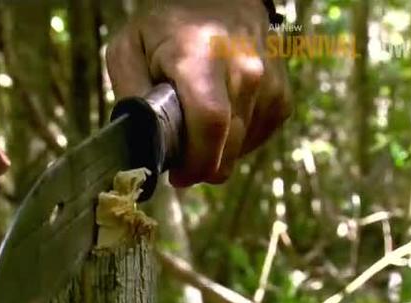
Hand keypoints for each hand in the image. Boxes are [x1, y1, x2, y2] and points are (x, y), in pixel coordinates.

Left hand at [107, 0, 291, 185]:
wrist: (219, 1)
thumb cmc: (167, 28)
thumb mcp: (128, 49)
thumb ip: (130, 94)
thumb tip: (140, 141)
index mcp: (201, 59)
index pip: (210, 125)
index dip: (194, 162)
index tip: (177, 176)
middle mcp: (244, 71)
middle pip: (227, 146)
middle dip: (201, 166)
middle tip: (180, 160)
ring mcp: (269, 84)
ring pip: (241, 148)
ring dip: (217, 152)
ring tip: (196, 126)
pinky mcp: (282, 97)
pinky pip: (257, 139)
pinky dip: (236, 142)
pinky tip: (219, 122)